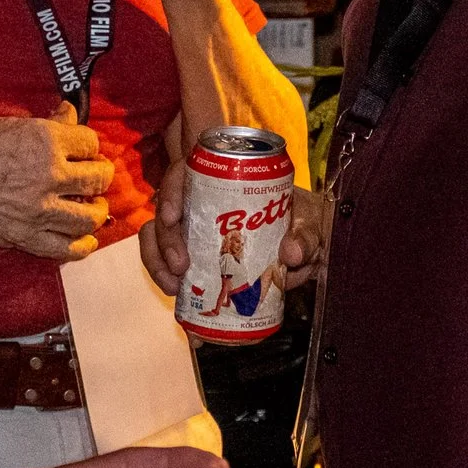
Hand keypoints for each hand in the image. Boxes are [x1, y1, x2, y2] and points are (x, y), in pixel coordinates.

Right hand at [0, 108, 112, 260]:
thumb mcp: (4, 122)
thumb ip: (44, 124)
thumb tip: (68, 114)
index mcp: (45, 139)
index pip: (90, 142)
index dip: (87, 146)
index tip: (82, 152)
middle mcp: (50, 174)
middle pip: (98, 179)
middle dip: (99, 177)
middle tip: (92, 179)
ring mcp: (39, 209)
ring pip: (90, 216)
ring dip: (96, 211)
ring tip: (91, 208)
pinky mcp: (23, 236)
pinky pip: (66, 248)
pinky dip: (80, 245)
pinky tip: (82, 240)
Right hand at [140, 165, 329, 303]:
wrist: (306, 244)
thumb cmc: (303, 221)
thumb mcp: (309, 222)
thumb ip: (305, 236)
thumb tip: (291, 253)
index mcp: (225, 180)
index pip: (186, 172)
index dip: (171, 190)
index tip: (172, 216)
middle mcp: (202, 200)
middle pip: (165, 209)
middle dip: (164, 238)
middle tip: (180, 266)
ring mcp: (195, 228)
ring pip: (157, 236)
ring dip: (157, 261)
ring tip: (174, 287)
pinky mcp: (194, 254)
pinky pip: (168, 262)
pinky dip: (167, 279)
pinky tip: (177, 295)